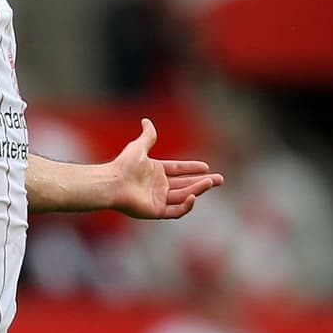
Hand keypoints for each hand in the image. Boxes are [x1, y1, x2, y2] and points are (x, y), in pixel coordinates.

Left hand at [107, 119, 223, 219]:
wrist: (113, 183)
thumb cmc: (123, 165)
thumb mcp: (139, 146)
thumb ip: (147, 136)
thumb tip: (146, 120)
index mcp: (156, 172)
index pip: (179, 169)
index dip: (192, 168)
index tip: (206, 166)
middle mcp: (159, 186)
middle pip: (185, 184)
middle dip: (203, 182)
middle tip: (220, 179)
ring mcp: (158, 199)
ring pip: (183, 195)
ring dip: (198, 189)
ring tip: (210, 183)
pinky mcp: (156, 211)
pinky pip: (175, 210)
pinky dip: (186, 205)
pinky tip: (194, 196)